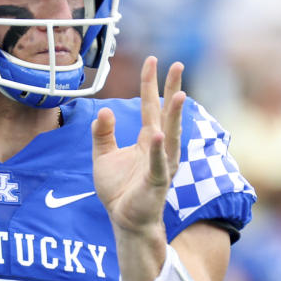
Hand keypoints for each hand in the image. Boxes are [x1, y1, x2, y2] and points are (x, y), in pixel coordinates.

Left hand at [91, 57, 185, 242]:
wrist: (123, 219)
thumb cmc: (118, 189)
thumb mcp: (103, 156)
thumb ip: (102, 133)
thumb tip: (104, 111)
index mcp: (147, 139)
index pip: (150, 106)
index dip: (150, 84)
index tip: (152, 61)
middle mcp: (159, 147)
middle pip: (167, 113)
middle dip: (172, 89)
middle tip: (177, 64)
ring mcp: (161, 163)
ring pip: (171, 135)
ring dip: (175, 116)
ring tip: (179, 94)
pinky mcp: (157, 181)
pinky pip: (158, 163)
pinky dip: (159, 150)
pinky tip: (159, 135)